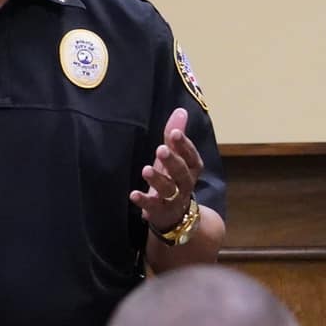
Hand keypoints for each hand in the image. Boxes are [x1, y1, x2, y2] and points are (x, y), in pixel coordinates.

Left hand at [130, 107, 200, 233]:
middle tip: (161, 149)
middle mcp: (186, 184)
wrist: (175, 215)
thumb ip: (175, 135)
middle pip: (182, 173)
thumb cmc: (173, 178)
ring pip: (169, 190)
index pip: (191, 155)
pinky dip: (143, 201)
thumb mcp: (174, 156)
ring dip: (158, 180)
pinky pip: (153, 206)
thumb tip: (181, 110)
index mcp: (192, 168)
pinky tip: (133, 194)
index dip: (184, 145)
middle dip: (172, 161)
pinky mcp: (160, 211)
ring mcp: (174, 200)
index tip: (175, 133)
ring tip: (146, 170)